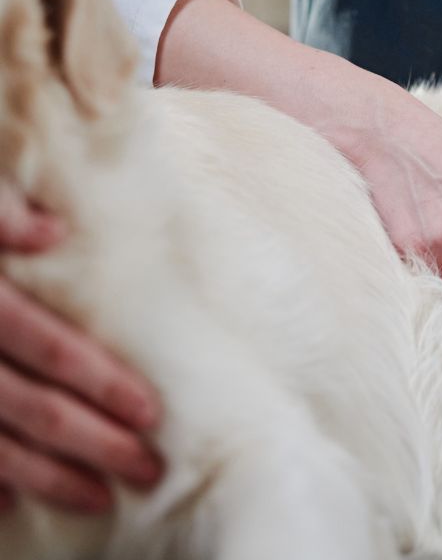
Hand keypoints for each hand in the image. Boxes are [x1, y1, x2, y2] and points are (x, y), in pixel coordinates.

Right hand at [0, 181, 163, 513]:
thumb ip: (1, 213)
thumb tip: (52, 232)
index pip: (49, 348)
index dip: (101, 382)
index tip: (150, 413)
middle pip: (30, 407)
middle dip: (93, 443)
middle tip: (148, 469)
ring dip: (46, 477)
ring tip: (97, 497)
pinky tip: (12, 504)